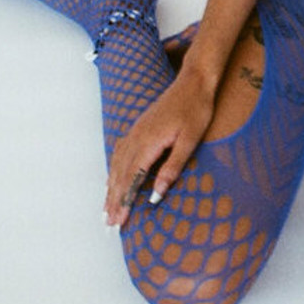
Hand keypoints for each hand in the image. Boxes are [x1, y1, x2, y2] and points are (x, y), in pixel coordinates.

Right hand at [104, 70, 215, 227]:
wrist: (194, 80)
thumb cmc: (196, 109)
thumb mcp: (190, 140)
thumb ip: (173, 167)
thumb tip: (157, 194)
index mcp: (149, 142)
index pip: (132, 179)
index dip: (124, 201)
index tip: (119, 221)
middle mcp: (137, 137)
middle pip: (121, 174)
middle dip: (114, 199)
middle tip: (109, 222)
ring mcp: (136, 131)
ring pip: (118, 163)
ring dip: (111, 187)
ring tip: (107, 207)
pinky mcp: (139, 127)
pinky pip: (120, 152)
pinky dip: (115, 169)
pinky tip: (113, 178)